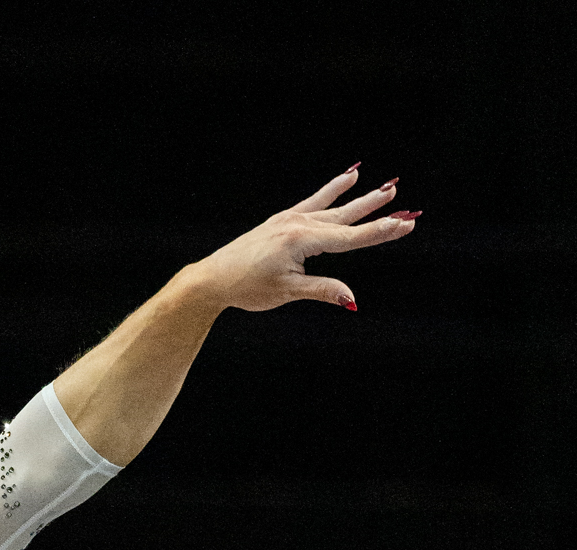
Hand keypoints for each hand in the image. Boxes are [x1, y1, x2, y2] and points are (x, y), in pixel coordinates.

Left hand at [192, 166, 418, 315]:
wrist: (213, 277)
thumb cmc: (246, 287)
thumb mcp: (286, 292)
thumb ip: (321, 290)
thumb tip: (352, 300)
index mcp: (301, 240)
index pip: (349, 238)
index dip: (380, 233)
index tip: (406, 226)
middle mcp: (299, 223)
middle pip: (347, 219)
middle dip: (378, 215)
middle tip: (409, 208)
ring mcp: (291, 218)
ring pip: (335, 208)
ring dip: (362, 198)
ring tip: (388, 187)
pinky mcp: (284, 219)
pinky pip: (315, 200)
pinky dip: (333, 189)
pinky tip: (350, 175)